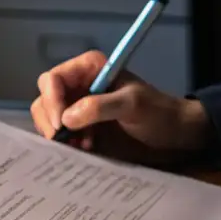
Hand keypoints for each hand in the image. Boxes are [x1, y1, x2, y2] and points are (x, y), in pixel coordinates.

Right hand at [29, 50, 211, 164]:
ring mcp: (79, 108)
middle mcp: (79, 85)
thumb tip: (66, 118)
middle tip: (65, 141)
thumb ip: (99, 107)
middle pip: (45, 100)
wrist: (176, 134)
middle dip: (51, 121)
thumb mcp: (132, 105)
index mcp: (88, 69)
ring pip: (49, 120)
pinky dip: (66, 144)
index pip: (53, 80)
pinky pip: (62, 136)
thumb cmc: (159, 112)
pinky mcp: (83, 129)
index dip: (51, 100)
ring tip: (81, 147)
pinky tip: (84, 150)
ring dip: (58, 135)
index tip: (61, 124)